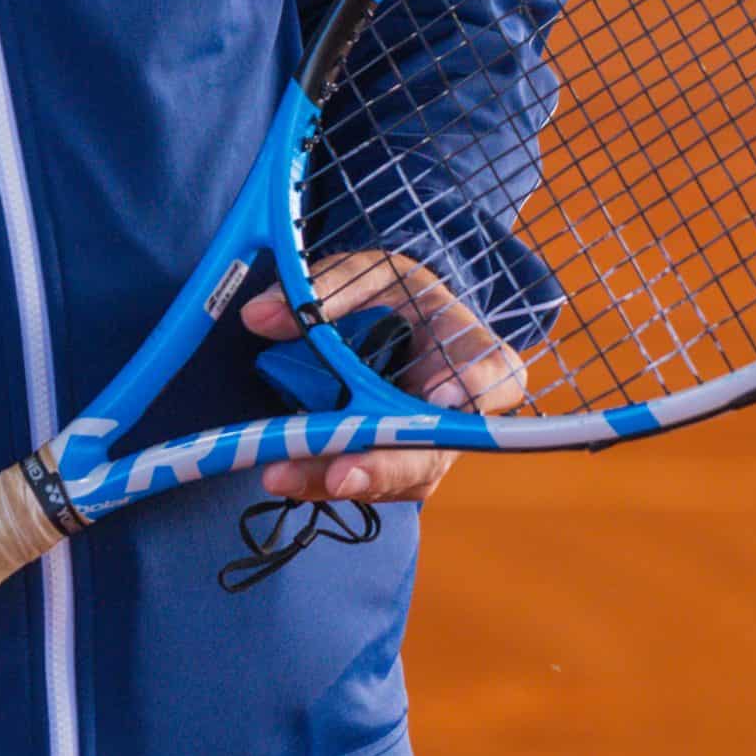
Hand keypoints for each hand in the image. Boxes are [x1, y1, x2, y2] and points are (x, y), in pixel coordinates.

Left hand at [238, 249, 526, 510]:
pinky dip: (322, 481)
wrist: (402, 323)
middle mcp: (462, 413)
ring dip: (340, 480)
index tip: (440, 397)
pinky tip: (286, 476)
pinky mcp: (392, 465)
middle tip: (342, 473)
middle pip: (436, 449)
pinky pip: (364, 482)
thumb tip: (259, 316)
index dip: (475, 388)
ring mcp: (428, 446)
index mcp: (475, 351)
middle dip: (386, 466)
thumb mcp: (369, 273)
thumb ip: (321, 289)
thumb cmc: (398, 296)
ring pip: (394, 477)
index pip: (497, 373)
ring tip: (285, 475)